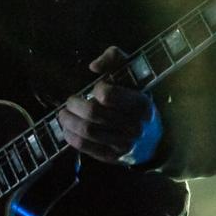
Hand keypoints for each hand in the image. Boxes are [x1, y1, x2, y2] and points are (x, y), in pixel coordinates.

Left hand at [56, 46, 157, 163]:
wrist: (151, 136)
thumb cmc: (134, 99)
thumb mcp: (131, 74)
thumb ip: (114, 58)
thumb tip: (93, 66)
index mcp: (140, 104)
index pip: (108, 95)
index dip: (97, 89)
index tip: (95, 89)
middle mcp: (134, 126)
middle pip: (92, 113)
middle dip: (74, 105)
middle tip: (69, 101)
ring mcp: (123, 144)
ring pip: (86, 131)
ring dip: (68, 120)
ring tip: (63, 114)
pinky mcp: (111, 156)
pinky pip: (84, 146)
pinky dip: (70, 135)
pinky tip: (67, 128)